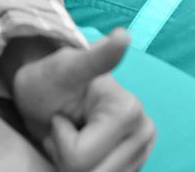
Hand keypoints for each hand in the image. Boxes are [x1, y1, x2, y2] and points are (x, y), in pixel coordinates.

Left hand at [10, 32, 155, 171]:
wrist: (51, 91)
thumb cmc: (50, 78)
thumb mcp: (65, 69)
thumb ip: (96, 58)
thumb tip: (123, 35)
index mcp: (130, 110)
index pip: (79, 159)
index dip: (58, 138)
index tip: (60, 114)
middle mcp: (145, 132)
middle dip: (66, 156)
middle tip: (64, 125)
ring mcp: (142, 150)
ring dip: (72, 164)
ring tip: (72, 133)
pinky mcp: (135, 164)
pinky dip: (83, 169)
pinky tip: (82, 146)